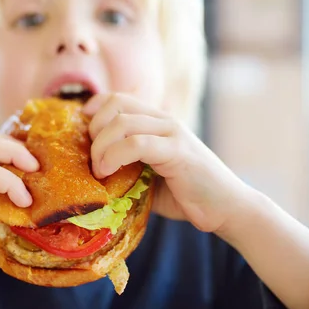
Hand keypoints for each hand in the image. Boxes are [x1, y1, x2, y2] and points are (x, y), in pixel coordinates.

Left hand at [83, 93, 249, 232]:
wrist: (226, 209)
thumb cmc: (185, 195)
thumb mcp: (148, 176)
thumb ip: (126, 164)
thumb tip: (90, 169)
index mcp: (156, 121)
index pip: (117, 98)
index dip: (93, 110)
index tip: (82, 135)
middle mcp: (164, 120)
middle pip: (115, 105)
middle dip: (93, 131)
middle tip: (91, 161)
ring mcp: (172, 133)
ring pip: (122, 122)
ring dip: (101, 147)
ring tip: (99, 170)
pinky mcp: (178, 150)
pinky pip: (137, 143)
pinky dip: (115, 156)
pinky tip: (108, 173)